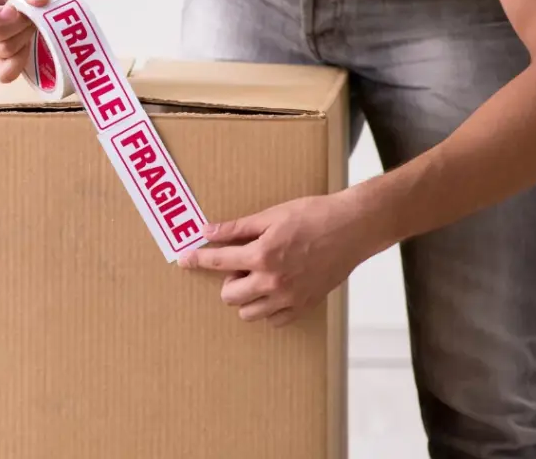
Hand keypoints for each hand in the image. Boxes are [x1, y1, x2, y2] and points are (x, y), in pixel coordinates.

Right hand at [0, 0, 55, 81]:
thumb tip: (38, 0)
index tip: (13, 8)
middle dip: (18, 25)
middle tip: (31, 11)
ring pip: (5, 51)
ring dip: (24, 36)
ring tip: (31, 21)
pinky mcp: (2, 60)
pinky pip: (6, 72)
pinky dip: (20, 61)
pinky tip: (29, 46)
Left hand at [177, 192, 372, 325]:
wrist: (351, 228)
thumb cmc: (313, 215)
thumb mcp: (271, 215)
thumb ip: (237, 228)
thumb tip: (208, 232)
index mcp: (262, 255)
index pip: (218, 261)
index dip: (197, 260)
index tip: (184, 260)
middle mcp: (273, 282)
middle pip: (229, 296)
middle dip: (227, 280)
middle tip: (240, 263)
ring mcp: (289, 298)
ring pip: (249, 313)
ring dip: (246, 296)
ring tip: (258, 275)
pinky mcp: (304, 306)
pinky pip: (274, 320)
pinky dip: (268, 308)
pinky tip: (274, 288)